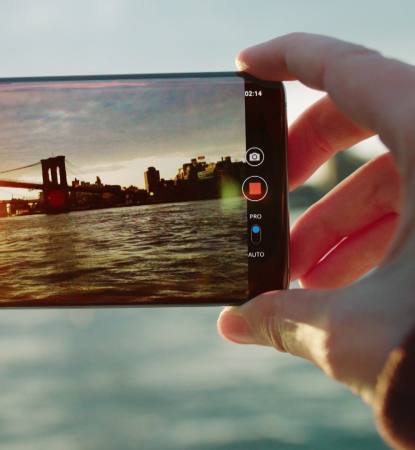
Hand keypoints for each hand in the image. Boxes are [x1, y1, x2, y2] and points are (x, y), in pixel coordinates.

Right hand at [218, 33, 414, 404]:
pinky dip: (383, 235)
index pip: (351, 71)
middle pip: (374, 120)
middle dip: (309, 163)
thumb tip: (237, 323)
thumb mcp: (358, 330)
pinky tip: (344, 285)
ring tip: (299, 274)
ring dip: (341, 219)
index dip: (290, 59)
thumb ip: (284, 317)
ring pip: (403, 173)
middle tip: (268, 195)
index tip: (248, 67)